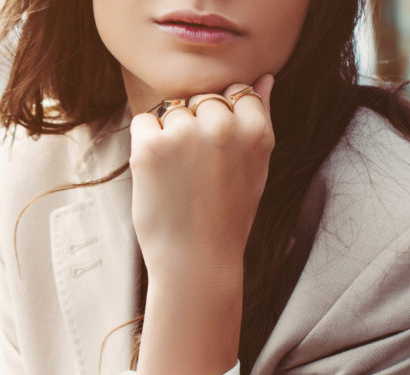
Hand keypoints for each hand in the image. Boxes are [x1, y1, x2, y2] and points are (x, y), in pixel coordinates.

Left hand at [127, 74, 275, 273]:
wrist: (197, 261)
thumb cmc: (227, 216)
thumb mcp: (257, 166)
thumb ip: (260, 118)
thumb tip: (266, 77)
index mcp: (256, 130)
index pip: (237, 91)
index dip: (223, 118)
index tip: (218, 151)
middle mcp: (223, 126)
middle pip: (202, 97)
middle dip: (196, 123)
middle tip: (198, 170)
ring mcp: (185, 134)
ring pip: (172, 108)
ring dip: (170, 132)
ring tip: (180, 175)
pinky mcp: (151, 146)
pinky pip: (143, 120)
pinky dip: (145, 141)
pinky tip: (159, 173)